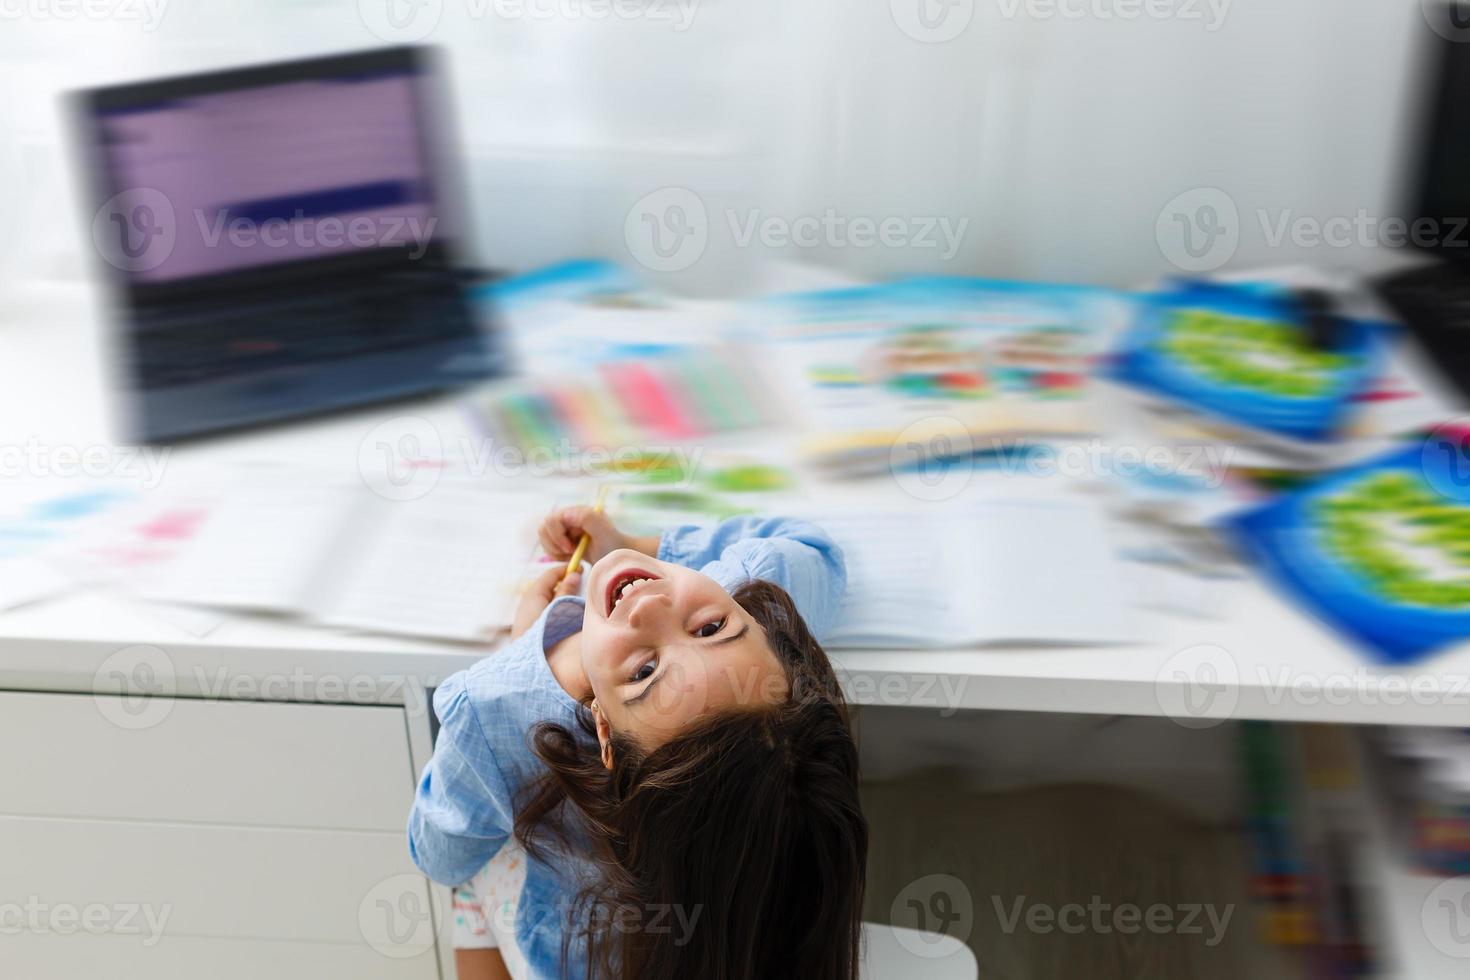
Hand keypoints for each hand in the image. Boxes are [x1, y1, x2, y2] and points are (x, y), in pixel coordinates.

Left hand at [511, 563, 581, 638]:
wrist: (534, 665)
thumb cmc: (548, 634)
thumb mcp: (561, 608)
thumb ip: (567, 591)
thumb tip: (574, 574)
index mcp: (533, 595)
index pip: (550, 575)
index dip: (566, 570)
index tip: (581, 569)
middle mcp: (527, 602)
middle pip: (547, 586)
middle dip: (564, 583)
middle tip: (581, 583)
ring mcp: (527, 615)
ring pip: (546, 599)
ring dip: (560, 596)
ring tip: (576, 598)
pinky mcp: (529, 627)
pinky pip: (543, 610)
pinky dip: (555, 607)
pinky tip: (565, 614)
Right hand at [538, 506, 654, 567]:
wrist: (617, 558)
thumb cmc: (613, 546)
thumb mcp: (604, 532)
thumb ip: (588, 519)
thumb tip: (566, 514)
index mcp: (576, 512)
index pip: (552, 520)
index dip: (558, 536)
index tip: (571, 549)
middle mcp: (568, 518)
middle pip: (544, 528)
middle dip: (554, 544)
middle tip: (571, 552)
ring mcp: (564, 529)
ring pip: (543, 537)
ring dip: (554, 550)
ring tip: (571, 555)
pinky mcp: (562, 540)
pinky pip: (548, 546)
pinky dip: (556, 555)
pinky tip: (570, 557)